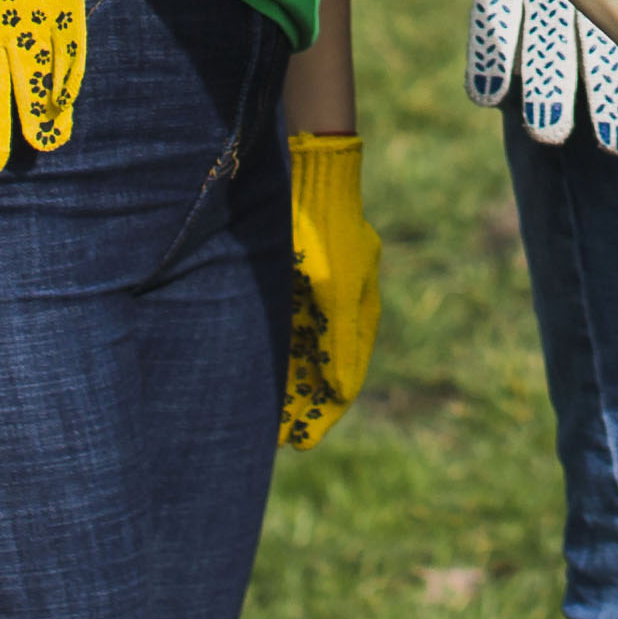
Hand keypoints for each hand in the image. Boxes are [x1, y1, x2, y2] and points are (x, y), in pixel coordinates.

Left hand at [277, 131, 376, 448]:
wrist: (315, 176)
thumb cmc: (327, 233)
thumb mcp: (335, 292)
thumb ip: (339, 342)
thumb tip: (340, 391)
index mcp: (358, 315)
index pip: (344, 381)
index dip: (323, 414)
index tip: (301, 442)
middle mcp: (342, 310)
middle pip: (323, 371)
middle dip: (303, 405)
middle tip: (279, 438)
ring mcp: (321, 295)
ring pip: (304, 353)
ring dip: (289, 383)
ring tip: (265, 416)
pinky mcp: (301, 281)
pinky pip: (291, 329)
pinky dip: (280, 354)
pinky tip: (259, 371)